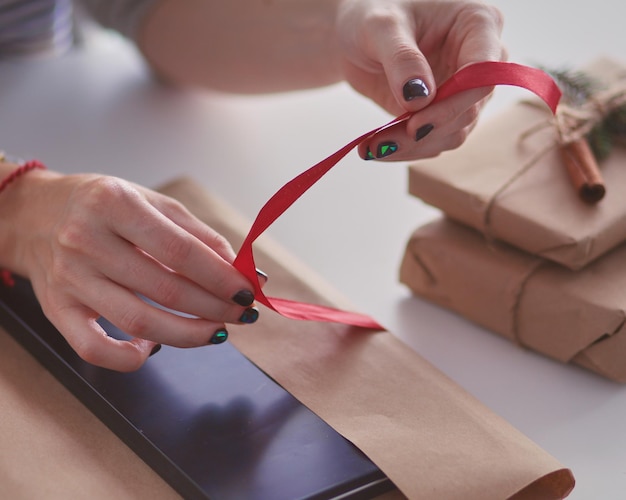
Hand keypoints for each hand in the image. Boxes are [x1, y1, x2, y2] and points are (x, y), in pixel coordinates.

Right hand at [9, 171, 258, 370]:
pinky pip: (94, 349)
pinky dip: (130, 358)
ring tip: (217, 332)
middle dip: (215, 307)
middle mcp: (86, 240)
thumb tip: (241, 268)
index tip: (248, 290)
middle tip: (241, 313)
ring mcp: (69, 279)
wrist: (34, 214)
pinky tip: (156, 347)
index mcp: (114, 203)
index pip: (181, 250)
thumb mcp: (151, 202)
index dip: (221, 276)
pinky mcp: (56, 309)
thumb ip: (198, 234)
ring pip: (139, 322)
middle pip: (166, 289)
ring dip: (189, 334)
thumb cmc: (102, 205)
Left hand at [335, 0, 505, 160]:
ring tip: (370, 148)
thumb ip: (402, 58)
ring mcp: (464, 91)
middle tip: (381, 143)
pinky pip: (434, 141)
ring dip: (412, 147)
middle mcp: (480, 61)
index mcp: (477, 24)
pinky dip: (405, 149)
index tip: (414, 124)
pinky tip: (375, 147)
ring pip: (453, 134)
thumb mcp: (380, 27)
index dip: (452, 104)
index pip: (483, 75)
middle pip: (468, 111)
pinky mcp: (444, 114)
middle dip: (424, 132)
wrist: (357, 38)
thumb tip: (420, 99)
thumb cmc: (372, 15)